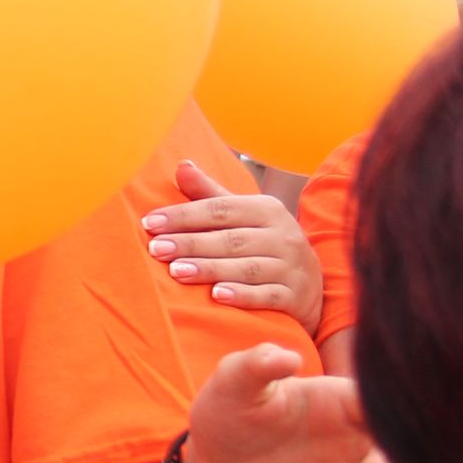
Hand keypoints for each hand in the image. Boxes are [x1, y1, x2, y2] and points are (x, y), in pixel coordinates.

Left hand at [143, 162, 323, 327]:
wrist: (313, 284)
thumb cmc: (264, 244)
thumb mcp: (243, 216)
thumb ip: (211, 195)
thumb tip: (182, 166)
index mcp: (267, 209)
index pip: (220, 209)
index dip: (184, 215)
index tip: (150, 223)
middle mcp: (283, 235)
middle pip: (230, 239)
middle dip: (190, 243)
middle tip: (156, 249)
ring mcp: (292, 267)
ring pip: (246, 267)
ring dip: (210, 269)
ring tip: (176, 272)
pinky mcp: (296, 296)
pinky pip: (267, 296)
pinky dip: (242, 296)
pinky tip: (217, 296)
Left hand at [183, 345, 403, 462]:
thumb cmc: (226, 416)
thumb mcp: (234, 383)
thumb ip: (258, 364)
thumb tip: (288, 357)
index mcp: (340, 402)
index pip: (379, 401)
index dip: (390, 409)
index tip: (389, 420)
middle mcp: (356, 441)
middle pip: (396, 448)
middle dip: (398, 459)